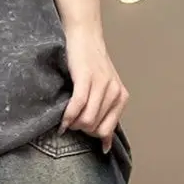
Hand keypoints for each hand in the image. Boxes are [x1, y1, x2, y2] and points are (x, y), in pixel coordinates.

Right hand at [60, 28, 128, 152]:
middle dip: (79, 129)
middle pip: (94, 128)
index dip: (90, 134)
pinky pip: (78, 106)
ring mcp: (102, 85)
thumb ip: (106, 117)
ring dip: (72, 123)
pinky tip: (62, 120)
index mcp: (121, 97)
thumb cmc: (89, 65)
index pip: (106, 131)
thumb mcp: (103, 91)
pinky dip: (67, 116)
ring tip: (66, 117)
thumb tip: (105, 148)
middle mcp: (115, 92)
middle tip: (70, 120)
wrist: (83, 35)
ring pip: (86, 121)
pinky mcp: (87, 78)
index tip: (79, 126)